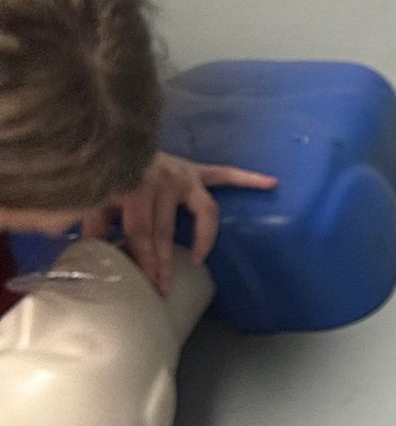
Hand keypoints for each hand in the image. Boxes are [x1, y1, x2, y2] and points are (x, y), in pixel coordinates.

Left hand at [83, 152, 276, 293]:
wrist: (116, 138)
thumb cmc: (108, 174)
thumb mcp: (95, 199)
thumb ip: (95, 224)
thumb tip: (97, 254)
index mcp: (134, 184)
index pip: (142, 229)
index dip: (144, 258)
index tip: (148, 283)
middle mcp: (163, 178)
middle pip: (167, 227)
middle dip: (164, 261)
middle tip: (165, 287)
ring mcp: (184, 173)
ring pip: (204, 210)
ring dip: (202, 239)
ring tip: (197, 259)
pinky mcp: (196, 170)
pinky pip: (226, 174)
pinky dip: (248, 179)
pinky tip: (271, 182)